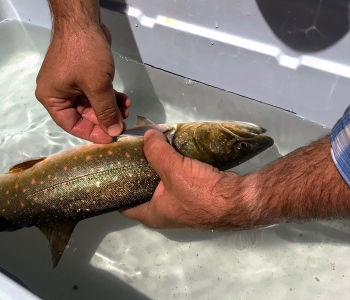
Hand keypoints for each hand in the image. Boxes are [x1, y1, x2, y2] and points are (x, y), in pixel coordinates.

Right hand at [35, 21, 130, 142]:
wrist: (82, 19)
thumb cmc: (85, 54)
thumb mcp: (97, 86)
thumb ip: (106, 111)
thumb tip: (115, 132)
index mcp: (52, 98)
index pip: (72, 124)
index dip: (92, 133)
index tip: (112, 137)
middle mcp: (57, 92)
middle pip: (82, 114)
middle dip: (105, 118)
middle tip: (124, 121)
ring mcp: (69, 82)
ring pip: (91, 102)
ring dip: (109, 106)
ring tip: (127, 109)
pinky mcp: (80, 73)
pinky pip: (94, 90)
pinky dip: (108, 95)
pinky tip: (124, 99)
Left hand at [122, 130, 253, 229]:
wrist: (237, 199)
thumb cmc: (200, 192)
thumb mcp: (172, 168)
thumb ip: (155, 151)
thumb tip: (146, 135)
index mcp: (152, 215)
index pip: (124, 206)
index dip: (115, 190)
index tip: (111, 171)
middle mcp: (163, 214)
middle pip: (142, 192)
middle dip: (136, 174)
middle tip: (130, 154)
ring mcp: (180, 206)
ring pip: (160, 186)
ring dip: (156, 169)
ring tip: (148, 149)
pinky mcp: (194, 197)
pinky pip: (176, 182)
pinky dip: (172, 169)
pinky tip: (170, 153)